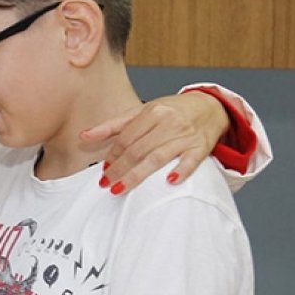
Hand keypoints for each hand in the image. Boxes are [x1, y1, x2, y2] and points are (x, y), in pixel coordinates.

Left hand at [81, 91, 228, 193]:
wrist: (210, 106)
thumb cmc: (172, 111)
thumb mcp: (142, 112)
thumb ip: (113, 125)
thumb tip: (84, 135)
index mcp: (152, 112)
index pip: (126, 138)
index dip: (112, 155)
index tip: (103, 170)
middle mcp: (168, 122)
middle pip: (138, 149)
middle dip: (119, 168)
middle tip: (105, 184)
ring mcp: (186, 135)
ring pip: (157, 157)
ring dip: (137, 175)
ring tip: (120, 188)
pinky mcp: (202, 147)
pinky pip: (190, 160)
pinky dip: (181, 171)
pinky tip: (169, 181)